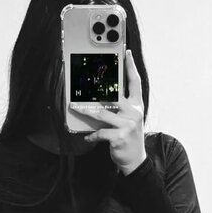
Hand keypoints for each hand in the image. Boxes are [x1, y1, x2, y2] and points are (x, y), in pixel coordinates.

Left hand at [69, 49, 146, 174]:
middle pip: (114, 94)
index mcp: (137, 106)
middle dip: (98, 87)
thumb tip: (101, 95)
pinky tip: (87, 136)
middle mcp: (133, 113)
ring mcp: (127, 125)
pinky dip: (92, 134)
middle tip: (86, 80)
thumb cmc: (128, 137)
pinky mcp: (119, 137)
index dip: (130, 66)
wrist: (135, 160)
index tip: (126, 52)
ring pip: (101, 113)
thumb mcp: (128, 119)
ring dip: (85, 110)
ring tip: (74, 107)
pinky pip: (100, 132)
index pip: (135, 82)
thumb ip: (120, 106)